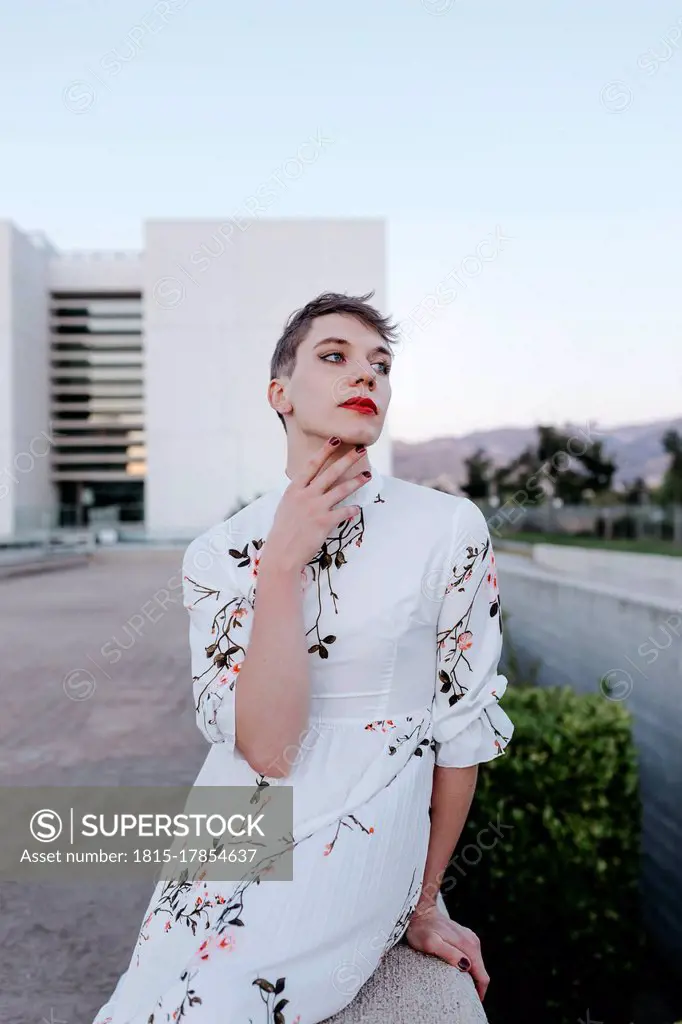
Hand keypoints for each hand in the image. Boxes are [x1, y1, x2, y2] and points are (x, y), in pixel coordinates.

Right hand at [263, 439, 370, 571]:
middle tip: (360, 449)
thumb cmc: (283, 531)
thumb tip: (307, 485)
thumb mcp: (286, 506)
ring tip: (368, 474)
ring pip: (341, 489)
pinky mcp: (324, 522)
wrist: (282, 553)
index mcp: (294, 489)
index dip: (324, 451)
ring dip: (356, 481)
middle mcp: (305, 495)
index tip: (336, 439)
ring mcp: (315, 508)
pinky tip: (358, 507)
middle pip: (330, 472)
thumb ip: (298, 494)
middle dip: (347, 459)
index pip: (311, 465)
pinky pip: (344, 512)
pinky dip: (352, 509)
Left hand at [405, 904, 489, 1002]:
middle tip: (462, 997)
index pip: (482, 976)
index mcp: (468, 945)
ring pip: (477, 965)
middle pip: (481, 972)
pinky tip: (456, 971)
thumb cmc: (421, 929)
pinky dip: (467, 967)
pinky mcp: (465, 937)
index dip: (479, 993)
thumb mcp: (430, 943)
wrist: (419, 910)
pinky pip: (471, 957)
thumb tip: (466, 965)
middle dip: (475, 987)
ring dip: (471, 977)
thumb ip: (448, 953)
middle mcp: (473, 941)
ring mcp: (470, 938)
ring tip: (458, 986)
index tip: (471, 1003)